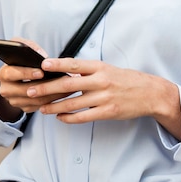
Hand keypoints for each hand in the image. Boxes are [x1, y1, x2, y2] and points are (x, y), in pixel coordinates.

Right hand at [0, 38, 66, 121]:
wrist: (14, 77)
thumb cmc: (20, 60)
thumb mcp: (20, 47)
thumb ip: (29, 46)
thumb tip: (41, 54)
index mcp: (4, 74)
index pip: (11, 74)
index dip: (26, 73)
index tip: (41, 72)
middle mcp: (6, 89)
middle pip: (25, 91)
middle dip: (43, 86)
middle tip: (58, 81)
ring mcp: (14, 101)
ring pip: (35, 100)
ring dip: (52, 94)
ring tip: (65, 86)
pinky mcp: (24, 108)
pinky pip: (39, 106)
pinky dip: (52, 100)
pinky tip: (63, 93)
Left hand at [26, 58, 180, 139]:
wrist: (149, 93)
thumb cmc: (125, 79)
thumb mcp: (107, 69)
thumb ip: (87, 71)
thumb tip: (64, 71)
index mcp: (99, 67)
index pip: (74, 64)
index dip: (57, 65)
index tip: (42, 65)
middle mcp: (101, 81)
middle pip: (68, 85)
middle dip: (47, 89)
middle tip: (31, 91)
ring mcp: (104, 98)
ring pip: (73, 103)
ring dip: (55, 106)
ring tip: (42, 108)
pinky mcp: (108, 112)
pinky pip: (84, 117)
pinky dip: (69, 118)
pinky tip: (60, 117)